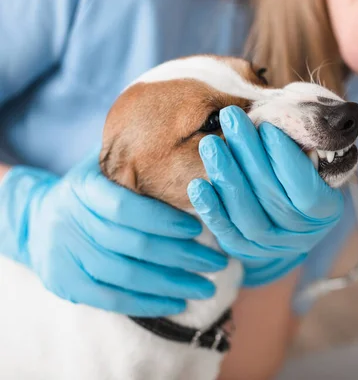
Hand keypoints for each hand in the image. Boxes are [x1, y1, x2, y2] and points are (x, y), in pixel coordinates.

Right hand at [0, 150, 227, 316]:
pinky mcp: (66, 283)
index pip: (125, 207)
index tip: (199, 227)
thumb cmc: (93, 190)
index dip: (164, 220)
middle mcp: (70, 221)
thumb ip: (140, 166)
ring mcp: (64, 255)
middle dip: (182, 256)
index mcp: (84, 188)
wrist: (41, 218)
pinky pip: (112, 299)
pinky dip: (149, 303)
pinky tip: (179, 302)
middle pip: (133, 245)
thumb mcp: (107, 168)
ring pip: (126, 275)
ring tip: (207, 286)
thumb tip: (200, 152)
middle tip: (219, 262)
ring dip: (173, 284)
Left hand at [187, 106, 343, 286]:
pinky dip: (212, 208)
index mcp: (326, 211)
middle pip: (272, 196)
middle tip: (231, 118)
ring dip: (227, 177)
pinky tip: (197, 185)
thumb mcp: (312, 159)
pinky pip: (226, 231)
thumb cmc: (301, 174)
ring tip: (210, 144)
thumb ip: (303, 144)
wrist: (287, 219)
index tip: (267, 128)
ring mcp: (272, 246)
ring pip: (248, 215)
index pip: (307, 190)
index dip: (287, 159)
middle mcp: (302, 234)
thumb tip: (281, 119)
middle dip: (249, 154)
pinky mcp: (244, 250)